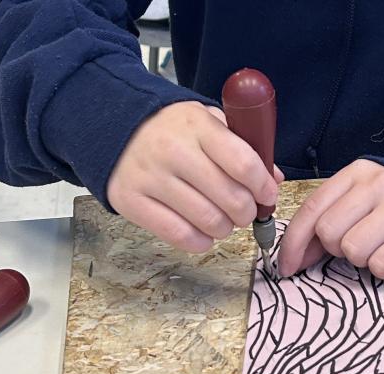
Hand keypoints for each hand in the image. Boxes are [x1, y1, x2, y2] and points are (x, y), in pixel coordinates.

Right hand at [107, 101, 282, 252]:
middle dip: (247, 212)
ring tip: (223, 221)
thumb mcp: (206, 122)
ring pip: (209, 221)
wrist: (111, 127)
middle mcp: (172, 150)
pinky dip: (201, 241)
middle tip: (244, 211)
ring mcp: (150, 178)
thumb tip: (273, 179)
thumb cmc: (169, 129)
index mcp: (196, 125)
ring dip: (226, 228)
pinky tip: (204, 232)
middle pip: (231, 198)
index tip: (267, 194)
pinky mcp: (132, 202)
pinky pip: (180, 235)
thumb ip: (241, 145)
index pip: (243, 163)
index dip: (263, 186)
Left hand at [278, 159, 383, 278]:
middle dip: (332, 248)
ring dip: (358, 259)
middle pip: (329, 232)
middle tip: (350, 245)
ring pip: (353, 250)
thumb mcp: (355, 200)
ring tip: (373, 247)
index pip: (312, 209)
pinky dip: (381, 268)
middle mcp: (378, 185)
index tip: (286, 266)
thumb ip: (323, 222)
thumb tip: (293, 259)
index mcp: (355, 174)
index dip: (293, 242)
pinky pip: (382, 264)